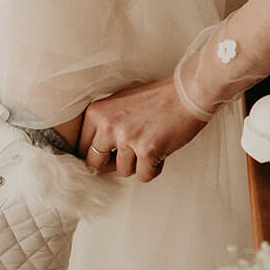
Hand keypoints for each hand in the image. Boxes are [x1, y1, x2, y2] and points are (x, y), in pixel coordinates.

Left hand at [78, 77, 208, 181]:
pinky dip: (154, 168)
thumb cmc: (157, 97)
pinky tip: (162, 151)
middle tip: (128, 155)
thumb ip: (104, 123)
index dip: (96, 153)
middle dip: (111, 164)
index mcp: (97, 111)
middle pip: (94, 164)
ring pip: (122, 171)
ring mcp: (127, 138)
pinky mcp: (147, 151)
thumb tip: (92, 151)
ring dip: (137, 164)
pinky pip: (144, 176)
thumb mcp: (121, 102)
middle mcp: (108, 124)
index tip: (107, 154)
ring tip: (151, 145)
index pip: (81, 146)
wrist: (188, 93)